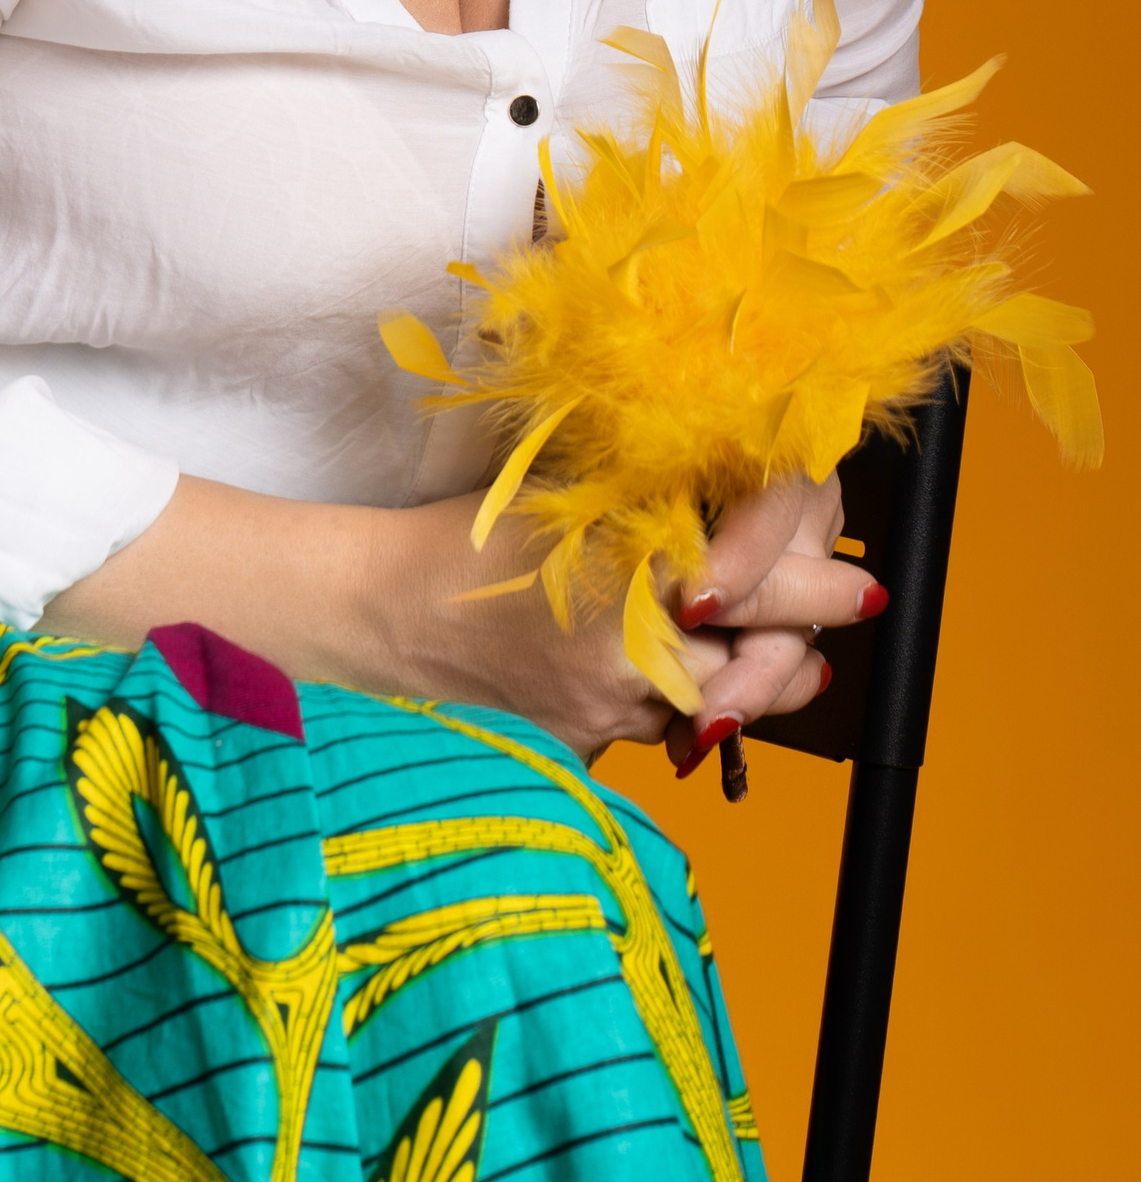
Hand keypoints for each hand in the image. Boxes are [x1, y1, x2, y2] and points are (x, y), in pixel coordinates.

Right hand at [41, 468, 884, 773]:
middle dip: (812, 631)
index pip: (769, 574)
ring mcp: (616, 710)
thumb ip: (671, 499)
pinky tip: (695, 682)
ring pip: (733, 703)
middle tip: (845, 605)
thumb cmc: (468, 534)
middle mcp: (639, 650)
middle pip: (773, 653)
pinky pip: (670, 730)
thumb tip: (768, 505)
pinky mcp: (592, 747)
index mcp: (638, 565)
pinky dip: (695, 705)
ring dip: (763, 677)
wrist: (378, 613)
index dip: (817, 569)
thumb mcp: (579, 488)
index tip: (856, 575)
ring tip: (789, 654)